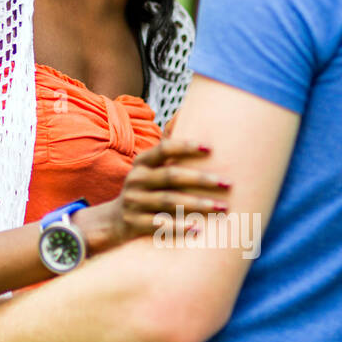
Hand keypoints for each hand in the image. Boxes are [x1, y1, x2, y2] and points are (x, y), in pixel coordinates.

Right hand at [82, 138, 228, 249]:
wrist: (114, 220)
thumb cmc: (145, 188)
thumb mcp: (148, 167)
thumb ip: (166, 147)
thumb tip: (183, 113)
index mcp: (142, 162)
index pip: (164, 149)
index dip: (186, 147)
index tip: (211, 148)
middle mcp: (135, 179)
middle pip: (171, 176)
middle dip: (201, 180)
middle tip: (228, 183)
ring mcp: (134, 202)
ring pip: (168, 202)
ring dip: (197, 204)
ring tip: (222, 207)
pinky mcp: (134, 223)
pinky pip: (160, 225)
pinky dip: (179, 227)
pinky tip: (199, 229)